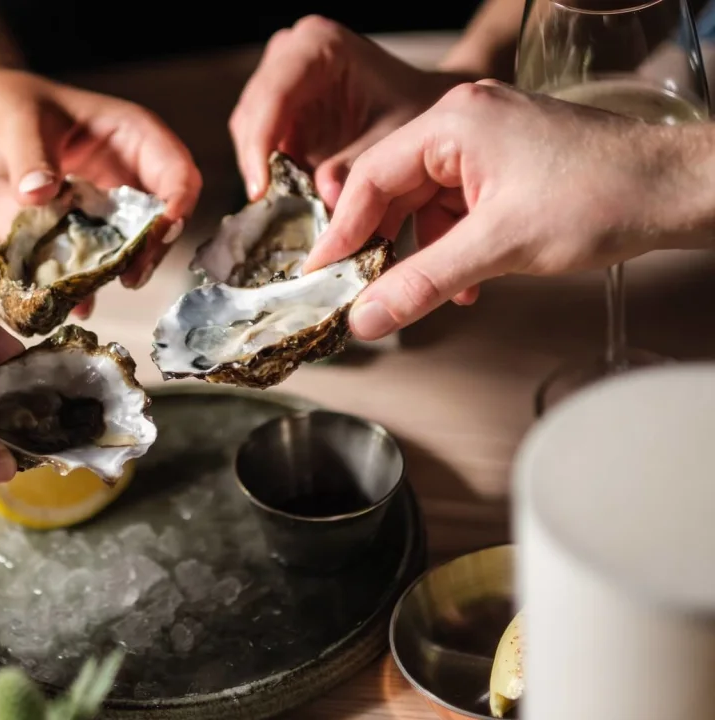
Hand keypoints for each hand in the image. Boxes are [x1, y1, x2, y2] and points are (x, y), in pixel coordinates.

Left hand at [0, 69, 201, 314]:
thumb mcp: (13, 122)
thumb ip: (29, 157)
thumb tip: (40, 192)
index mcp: (130, 139)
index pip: (177, 172)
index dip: (177, 203)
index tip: (160, 231)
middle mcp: (124, 182)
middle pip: (162, 224)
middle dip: (151, 252)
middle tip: (129, 276)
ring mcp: (100, 218)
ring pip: (126, 255)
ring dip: (113, 276)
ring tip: (90, 291)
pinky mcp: (72, 245)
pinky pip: (84, 274)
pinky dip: (77, 292)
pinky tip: (68, 304)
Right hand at [230, 15, 470, 210]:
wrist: (421, 103)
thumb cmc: (412, 107)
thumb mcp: (393, 136)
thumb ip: (356, 166)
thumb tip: (325, 197)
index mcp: (318, 44)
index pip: (274, 95)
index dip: (260, 145)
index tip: (260, 191)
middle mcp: (288, 53)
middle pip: (252, 114)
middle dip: (260, 164)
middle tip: (274, 209)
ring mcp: (277, 77)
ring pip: (248, 133)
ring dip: (264, 171)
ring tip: (288, 206)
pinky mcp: (275, 106)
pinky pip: (258, 144)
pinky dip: (271, 172)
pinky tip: (290, 195)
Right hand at [300, 81, 714, 340]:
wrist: (679, 190)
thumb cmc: (603, 196)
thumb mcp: (498, 247)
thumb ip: (423, 283)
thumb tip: (367, 318)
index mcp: (454, 122)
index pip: (370, 177)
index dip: (341, 231)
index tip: (321, 272)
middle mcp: (466, 121)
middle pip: (394, 187)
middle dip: (382, 243)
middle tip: (361, 289)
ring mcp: (490, 139)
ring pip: (427, 200)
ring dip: (424, 249)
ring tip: (424, 292)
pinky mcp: (511, 161)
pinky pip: (460, 203)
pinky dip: (455, 242)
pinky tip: (468, 280)